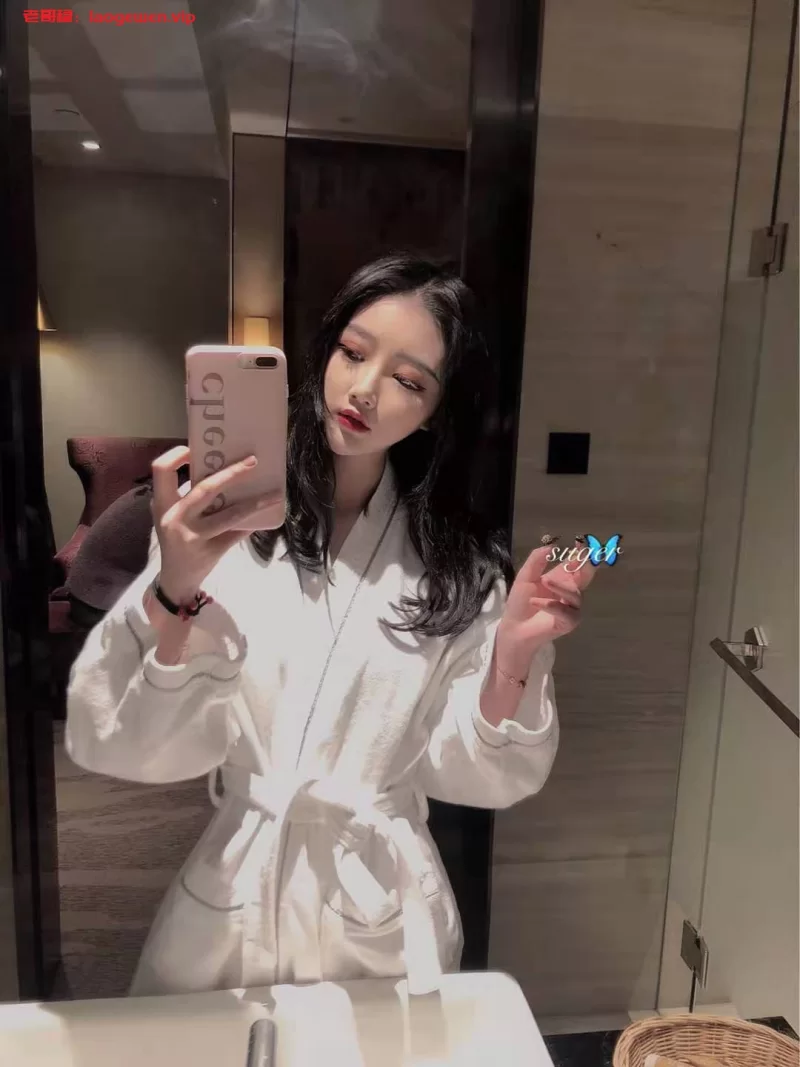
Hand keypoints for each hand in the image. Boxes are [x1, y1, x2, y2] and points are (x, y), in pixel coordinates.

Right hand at [151, 446, 279, 605]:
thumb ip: (188, 496)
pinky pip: (237, 533)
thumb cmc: (177, 538)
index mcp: (162, 504)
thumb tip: (225, 469)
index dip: (177, 454)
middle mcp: (175, 518)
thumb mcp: (173, 515)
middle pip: (205, 488)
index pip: (161, 470)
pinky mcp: (210, 551)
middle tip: (253, 461)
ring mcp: (193, 536)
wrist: (176, 580)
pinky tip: (267, 515)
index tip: (196, 448)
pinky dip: (252, 523)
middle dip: (232, 473)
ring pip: (229, 515)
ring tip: (274, 495)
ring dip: (255, 503)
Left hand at [496, 541, 596, 674]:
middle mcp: (569, 592)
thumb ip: (536, 561)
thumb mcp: (525, 577)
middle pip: (585, 577)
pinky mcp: (568, 622)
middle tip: (583, 555)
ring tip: (544, 581)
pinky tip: (536, 602)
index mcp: (560, 579)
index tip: (580, 542)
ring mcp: (571, 608)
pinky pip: (566, 612)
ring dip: (560, 586)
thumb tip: (551, 546)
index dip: (580, 554)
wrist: (514, 627)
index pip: (575, 564)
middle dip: (586, 566)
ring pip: (574, 594)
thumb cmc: (520, 603)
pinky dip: (552, 605)